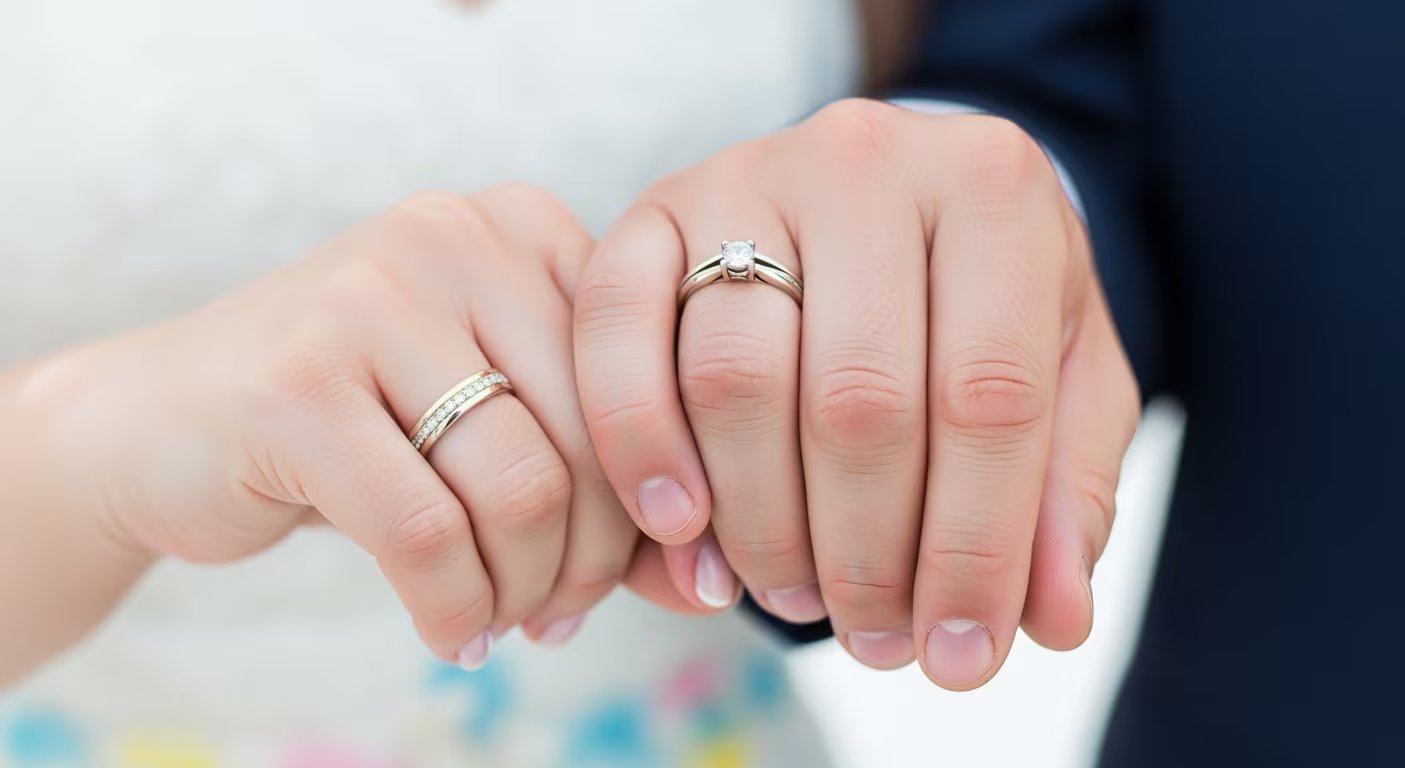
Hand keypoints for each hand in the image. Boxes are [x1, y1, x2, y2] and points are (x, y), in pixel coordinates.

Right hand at [62, 186, 637, 665]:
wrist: (163, 422)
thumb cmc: (358, 428)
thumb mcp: (496, 430)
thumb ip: (607, 487)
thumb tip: (707, 582)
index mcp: (526, 227)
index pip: (649, 380)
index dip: (662, 497)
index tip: (648, 574)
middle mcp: (457, 237)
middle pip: (598, 440)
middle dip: (594, 562)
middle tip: (558, 616)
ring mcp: (370, 298)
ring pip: (524, 490)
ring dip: (525, 592)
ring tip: (503, 621)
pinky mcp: (299, 383)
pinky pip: (428, 535)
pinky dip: (455, 610)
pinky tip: (451, 632)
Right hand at [574, 100, 1139, 689]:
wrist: (889, 190)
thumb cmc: (983, 298)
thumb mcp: (1063, 374)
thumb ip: (1065, 488)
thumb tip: (1051, 622)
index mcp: (994, 189)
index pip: (989, 396)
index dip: (975, 550)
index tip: (958, 655)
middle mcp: (867, 161)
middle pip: (858, 398)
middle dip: (866, 555)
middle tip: (874, 641)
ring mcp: (749, 174)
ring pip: (736, 379)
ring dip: (762, 524)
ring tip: (797, 598)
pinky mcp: (656, 205)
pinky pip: (618, 328)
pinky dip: (639, 444)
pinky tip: (680, 530)